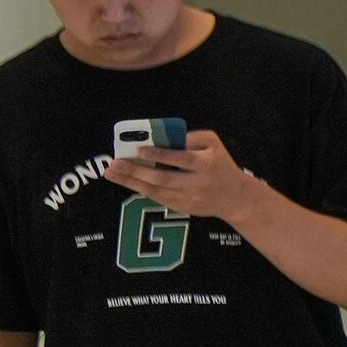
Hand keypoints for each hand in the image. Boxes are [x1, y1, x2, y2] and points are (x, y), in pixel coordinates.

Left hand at [104, 127, 266, 228]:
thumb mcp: (212, 143)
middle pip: (163, 179)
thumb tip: (161, 138)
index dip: (160, 156)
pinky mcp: (183, 208)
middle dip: (136, 171)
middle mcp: (197, 183)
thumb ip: (189, 137)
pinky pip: (158, 199)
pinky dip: (141, 190)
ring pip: (156, 191)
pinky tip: (126, 181)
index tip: (140, 150)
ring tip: (111, 173)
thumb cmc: (219, 163)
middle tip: (115, 163)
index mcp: (206, 164)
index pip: (181, 159)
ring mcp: (189, 199)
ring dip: (131, 182)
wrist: (234, 197)